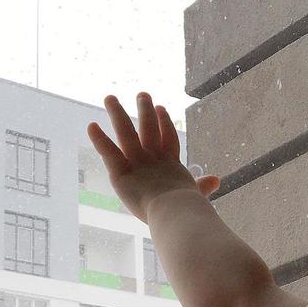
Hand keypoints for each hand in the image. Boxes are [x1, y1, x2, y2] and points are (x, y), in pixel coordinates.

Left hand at [87, 92, 220, 222]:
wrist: (177, 212)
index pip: (168, 139)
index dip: (165, 124)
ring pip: (126, 133)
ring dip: (118, 114)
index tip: (162, 108)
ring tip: (109, 98)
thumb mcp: (196, 194)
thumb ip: (203, 186)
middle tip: (142, 95)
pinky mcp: (121, 173)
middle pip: (148, 129)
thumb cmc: (188, 208)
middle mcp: (154, 159)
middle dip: (145, 111)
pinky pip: (109, 153)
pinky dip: (100, 139)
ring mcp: (137, 163)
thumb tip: (217, 180)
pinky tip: (91, 126)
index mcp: (172, 165)